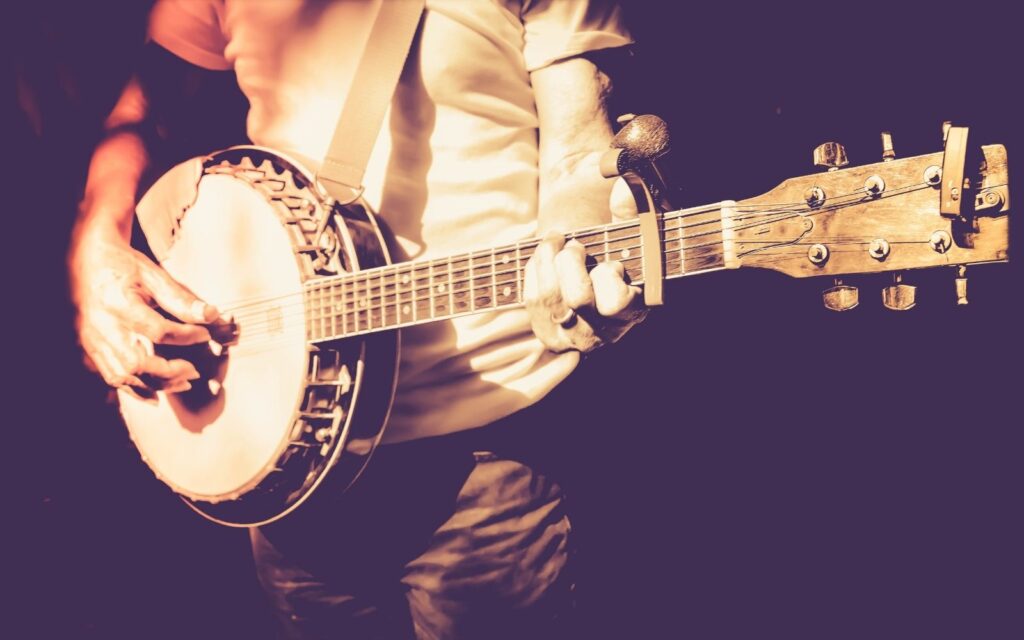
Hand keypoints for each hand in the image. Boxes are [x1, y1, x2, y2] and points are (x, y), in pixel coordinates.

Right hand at [71, 229, 221, 395]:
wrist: (84, 259)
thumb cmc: (123, 264)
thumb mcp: (153, 274)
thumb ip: (181, 298)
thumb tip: (212, 315)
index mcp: (118, 302)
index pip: (158, 330)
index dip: (186, 336)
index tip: (205, 334)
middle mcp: (102, 325)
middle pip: (136, 363)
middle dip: (170, 372)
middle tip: (194, 371)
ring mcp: (92, 339)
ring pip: (123, 376)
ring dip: (155, 385)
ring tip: (182, 382)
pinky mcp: (89, 347)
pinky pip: (111, 376)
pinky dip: (135, 388)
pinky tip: (157, 391)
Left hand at [523, 179, 646, 353]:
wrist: (594, 278)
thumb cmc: (619, 254)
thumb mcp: (633, 234)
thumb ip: (631, 212)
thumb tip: (621, 188)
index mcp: (633, 312)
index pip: (616, 302)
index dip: (608, 275)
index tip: (610, 262)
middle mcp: (604, 332)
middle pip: (577, 299)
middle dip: (571, 262)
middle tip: (576, 246)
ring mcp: (573, 337)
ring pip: (550, 298)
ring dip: (548, 260)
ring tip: (556, 242)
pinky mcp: (548, 334)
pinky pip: (532, 298)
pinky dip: (535, 270)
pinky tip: (545, 258)